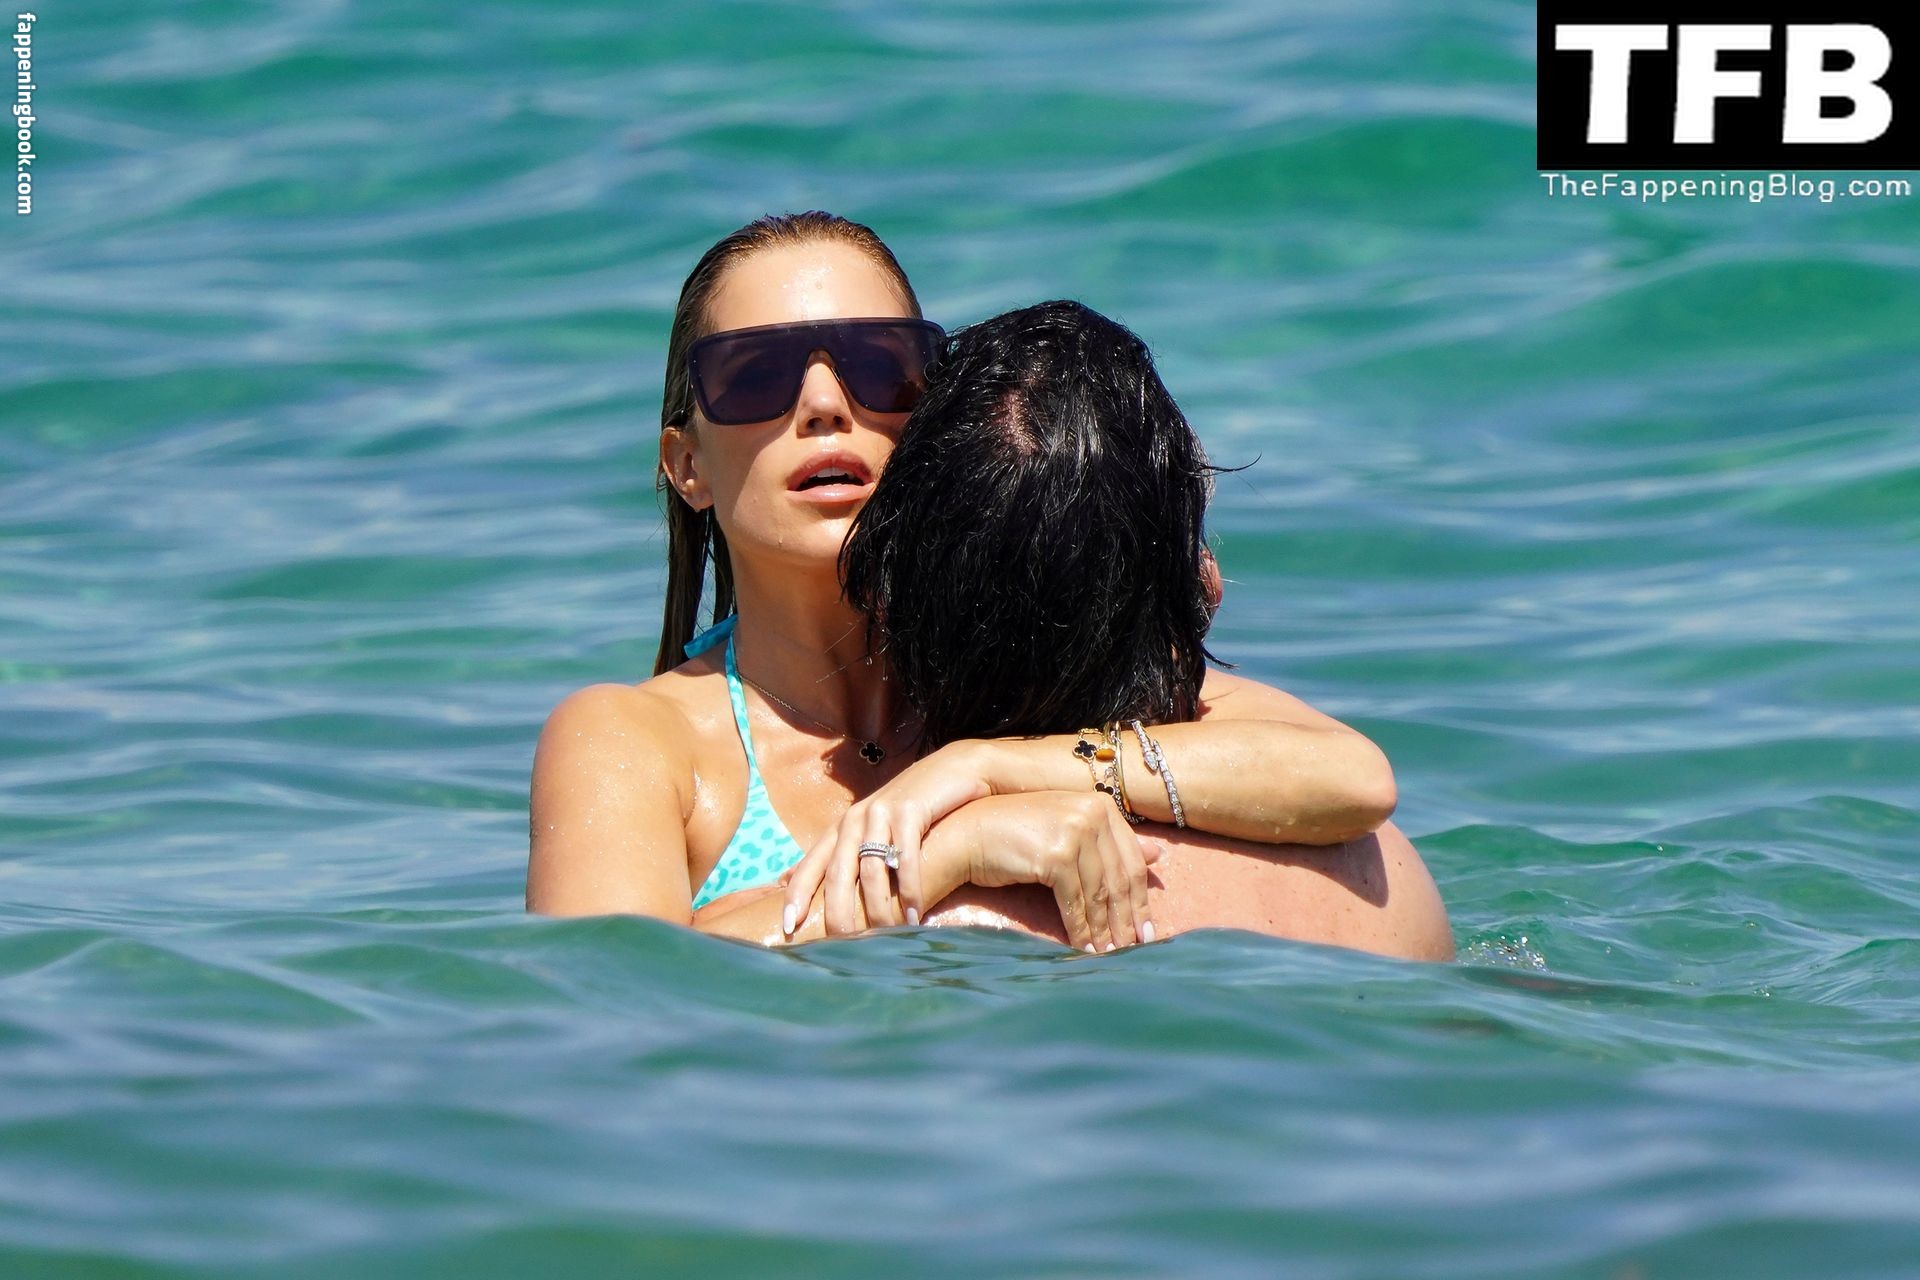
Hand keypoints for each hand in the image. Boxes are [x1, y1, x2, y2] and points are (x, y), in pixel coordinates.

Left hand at [780, 742, 995, 936]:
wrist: (954, 771)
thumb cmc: (915, 808)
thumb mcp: (876, 827)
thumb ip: (847, 853)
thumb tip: (803, 882)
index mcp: (842, 826)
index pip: (811, 864)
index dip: (796, 895)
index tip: (787, 927)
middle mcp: (855, 818)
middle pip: (837, 874)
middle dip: (837, 913)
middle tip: (842, 945)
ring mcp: (881, 812)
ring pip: (871, 871)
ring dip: (879, 909)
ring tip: (887, 937)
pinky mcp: (909, 810)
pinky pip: (905, 858)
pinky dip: (909, 890)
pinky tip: (915, 914)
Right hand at [959, 791, 1161, 951]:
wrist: (966, 834)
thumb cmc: (1015, 834)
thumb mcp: (1067, 830)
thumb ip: (1109, 841)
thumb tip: (1158, 855)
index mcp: (1100, 805)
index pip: (1131, 861)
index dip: (1139, 900)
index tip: (1145, 931)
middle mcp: (1092, 813)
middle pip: (1119, 879)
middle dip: (1126, 921)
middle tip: (1133, 952)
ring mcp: (1074, 832)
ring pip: (1099, 895)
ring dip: (1105, 932)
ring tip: (1110, 957)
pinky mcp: (1056, 855)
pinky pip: (1076, 903)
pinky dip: (1082, 931)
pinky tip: (1084, 950)